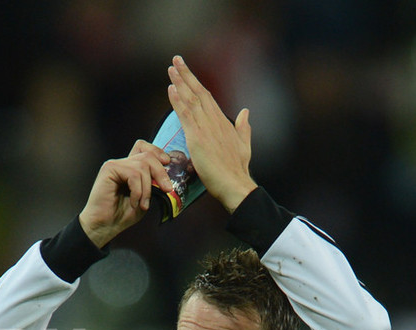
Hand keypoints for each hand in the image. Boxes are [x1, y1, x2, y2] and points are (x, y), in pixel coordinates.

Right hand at [78, 140, 171, 247]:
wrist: (104, 226)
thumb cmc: (122, 215)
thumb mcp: (145, 197)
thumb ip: (153, 183)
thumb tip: (169, 171)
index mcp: (129, 167)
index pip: (143, 147)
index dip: (157, 152)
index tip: (167, 164)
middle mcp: (121, 163)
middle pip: (147, 155)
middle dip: (161, 173)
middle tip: (167, 190)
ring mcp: (114, 165)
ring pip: (142, 166)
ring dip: (147, 188)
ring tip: (143, 204)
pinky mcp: (109, 169)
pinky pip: (133, 174)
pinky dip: (138, 191)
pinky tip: (133, 203)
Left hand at [167, 55, 257, 212]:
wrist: (235, 184)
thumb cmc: (237, 169)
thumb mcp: (243, 144)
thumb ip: (243, 127)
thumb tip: (245, 111)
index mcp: (222, 121)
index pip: (207, 97)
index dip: (196, 83)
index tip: (186, 71)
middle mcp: (214, 120)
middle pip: (198, 92)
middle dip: (186, 75)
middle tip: (175, 60)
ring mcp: (206, 128)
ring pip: (191, 99)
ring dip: (180, 82)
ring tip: (171, 68)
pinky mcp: (197, 138)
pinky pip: (185, 115)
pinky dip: (178, 100)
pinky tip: (171, 89)